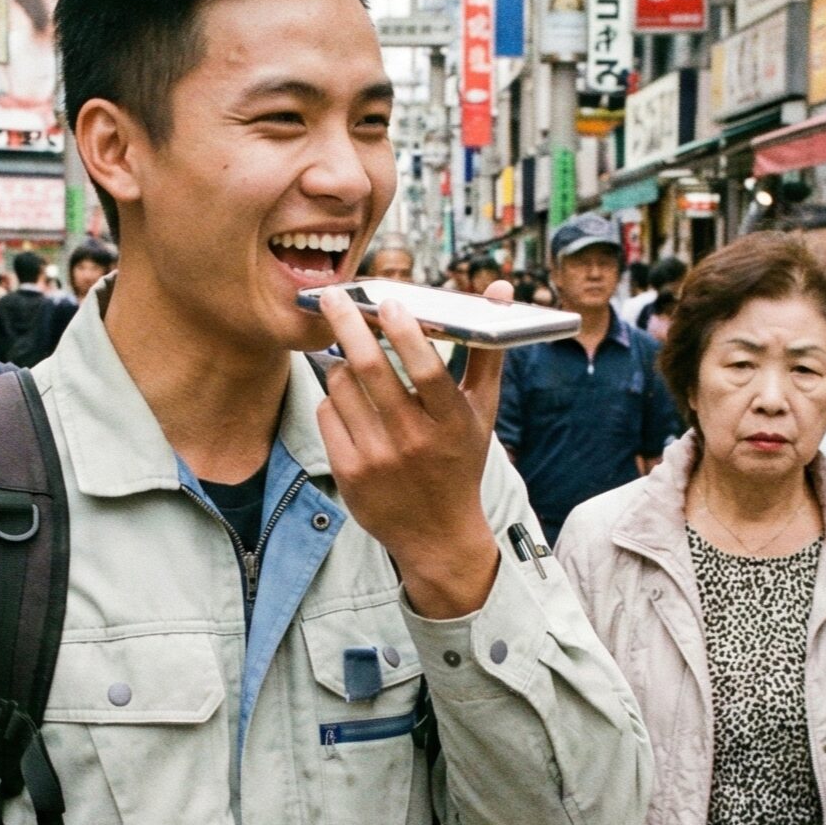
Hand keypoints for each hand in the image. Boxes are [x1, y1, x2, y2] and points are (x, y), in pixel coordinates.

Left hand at [315, 284, 504, 619]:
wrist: (437, 535)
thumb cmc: (460, 460)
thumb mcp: (482, 411)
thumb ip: (487, 350)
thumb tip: (499, 289)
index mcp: (452, 423)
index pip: (427, 370)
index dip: (405, 332)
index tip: (388, 301)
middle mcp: (414, 442)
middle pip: (373, 371)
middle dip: (349, 326)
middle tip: (335, 296)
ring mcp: (378, 460)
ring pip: (342, 387)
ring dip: (342, 364)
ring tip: (352, 361)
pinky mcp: (349, 473)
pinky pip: (327, 414)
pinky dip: (333, 399)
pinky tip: (348, 402)